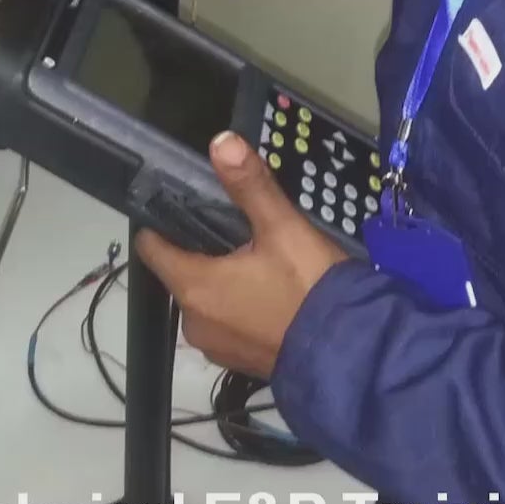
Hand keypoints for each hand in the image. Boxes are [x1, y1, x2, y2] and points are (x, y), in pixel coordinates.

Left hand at [134, 132, 350, 379]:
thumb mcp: (283, 228)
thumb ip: (250, 185)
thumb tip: (221, 142)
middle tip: (239, 227)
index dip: (161, 222)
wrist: (353, 354)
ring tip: (260, 258)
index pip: (151, 248)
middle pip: (182, 271)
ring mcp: (216, 347)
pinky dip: (240, 306)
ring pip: (207, 299)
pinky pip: (228, 323)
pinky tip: (271, 292)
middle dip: (203, 249)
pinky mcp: (239, 361)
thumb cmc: (310, 288)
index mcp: (194, 287)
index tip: (182, 202)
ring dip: (223, 280)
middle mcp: (194, 322)